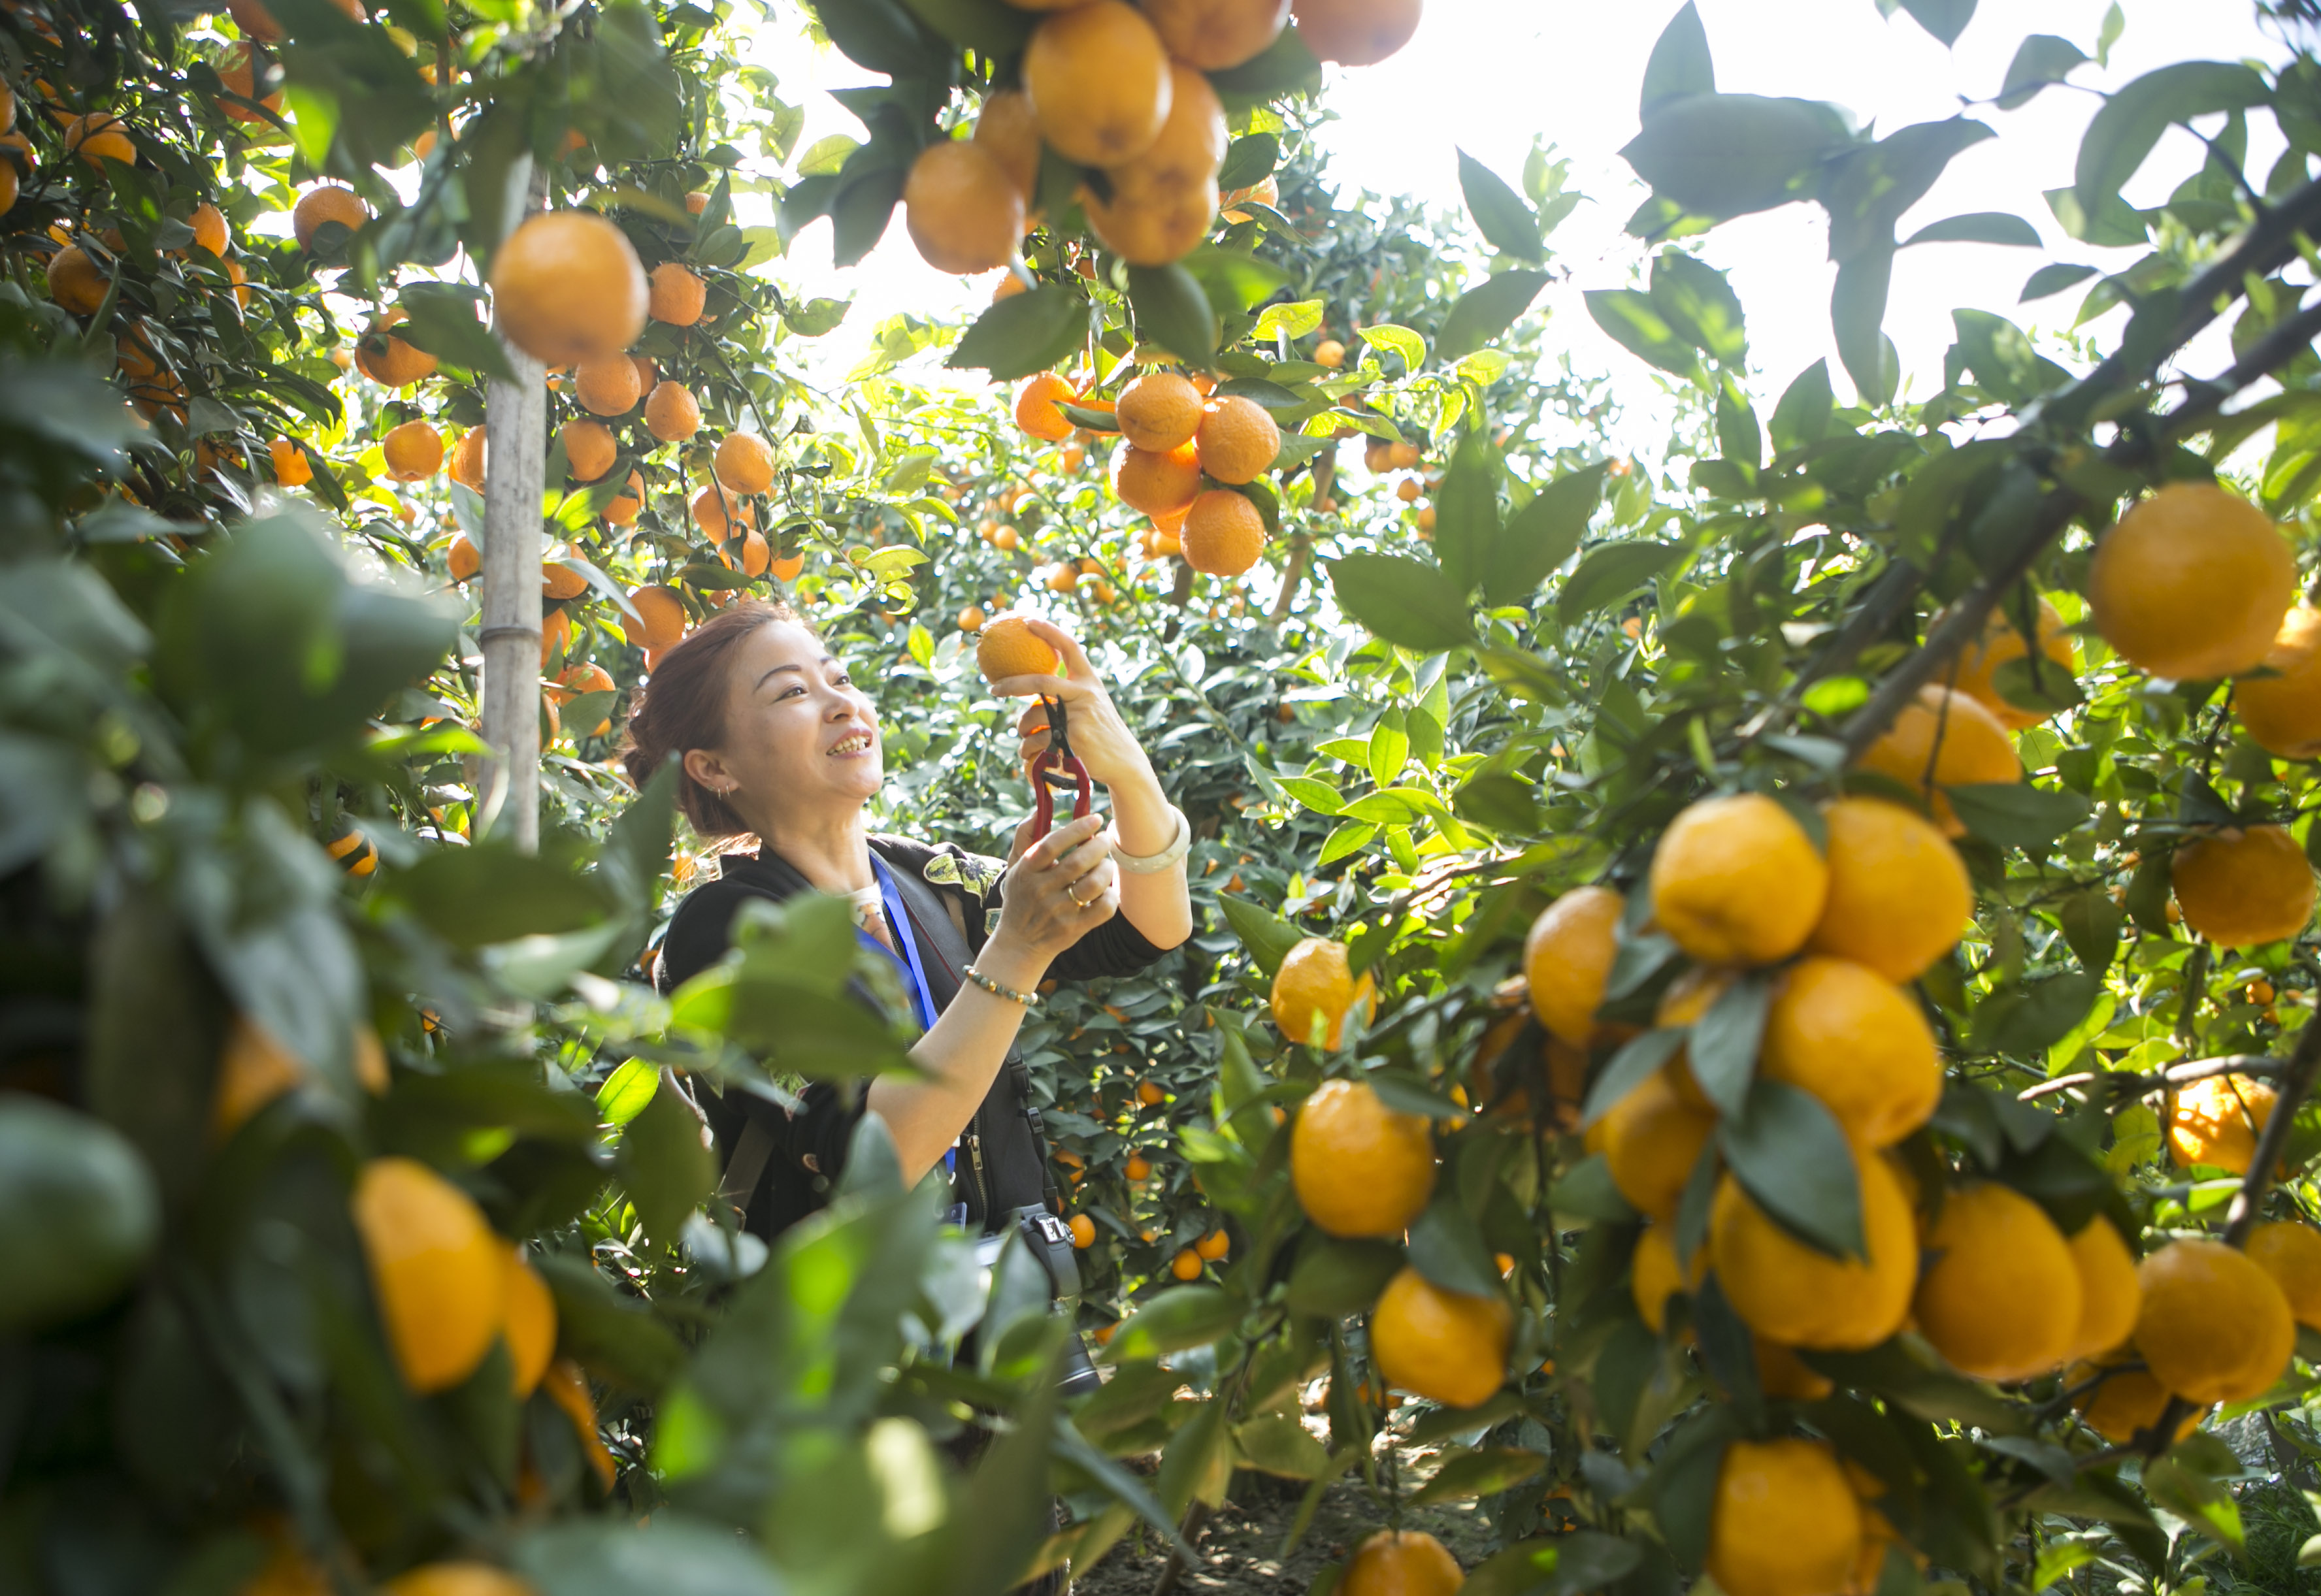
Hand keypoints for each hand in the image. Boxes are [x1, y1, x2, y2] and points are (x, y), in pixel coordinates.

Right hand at [988, 813, 1117, 963]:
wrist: (1019, 944)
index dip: (1076, 829)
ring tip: (1106, 865)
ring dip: (1106, 869)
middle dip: (1098, 846)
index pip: (1052, 844)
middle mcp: (1041, 891)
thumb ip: (1025, 836)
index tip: (1095, 819)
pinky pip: (1103, 909)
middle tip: (1106, 840)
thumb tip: (1040, 809)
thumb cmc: (1021, 897)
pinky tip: (1106, 890)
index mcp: (1027, 870)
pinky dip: (1110, 895)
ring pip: (1093, 884)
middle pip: (1077, 863)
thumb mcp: (1015, 867)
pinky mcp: (1073, 929)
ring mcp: (1058, 911)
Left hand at [990, 618, 1156, 794]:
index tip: (1028, 620)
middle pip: (1040, 682)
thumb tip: (1030, 690)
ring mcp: (1078, 716)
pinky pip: (1036, 741)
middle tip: (994, 689)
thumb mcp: (1092, 706)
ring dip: (1022, 729)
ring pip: (1033, 716)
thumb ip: (1068, 695)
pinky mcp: (1072, 738)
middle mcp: (1085, 694)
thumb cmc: (1101, 734)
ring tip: (1024, 738)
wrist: (1123, 762)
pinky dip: (1028, 750)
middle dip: (1012, 684)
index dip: (1049, 631)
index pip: (1070, 647)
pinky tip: (1030, 755)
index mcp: (1089, 682)